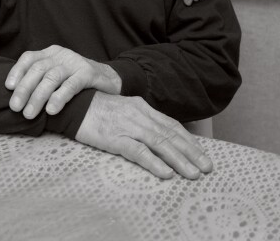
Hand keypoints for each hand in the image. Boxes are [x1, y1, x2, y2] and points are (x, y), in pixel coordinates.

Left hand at [5, 45, 120, 118]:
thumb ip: (40, 80)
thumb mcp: (57, 75)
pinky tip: (51, 110)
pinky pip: (71, 85)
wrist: (110, 79)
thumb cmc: (76, 81)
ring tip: (29, 114)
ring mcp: (75, 63)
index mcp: (51, 53)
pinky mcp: (89, 74)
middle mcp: (62, 55)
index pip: (29, 58)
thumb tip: (15, 96)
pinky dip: (59, 98)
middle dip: (24, 89)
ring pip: (52, 78)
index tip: (8, 88)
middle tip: (15, 108)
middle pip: (38, 69)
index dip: (17, 71)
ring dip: (38, 97)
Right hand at [76, 92, 212, 179]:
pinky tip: (165, 173)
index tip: (202, 154)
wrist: (72, 104)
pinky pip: (138, 151)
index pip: (171, 125)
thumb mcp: (123, 109)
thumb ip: (140, 119)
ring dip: (179, 160)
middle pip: (170, 135)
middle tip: (207, 168)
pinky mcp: (115, 137)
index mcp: (142, 107)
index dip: (189, 140)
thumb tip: (158, 134)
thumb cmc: (96, 108)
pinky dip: (154, 162)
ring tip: (193, 174)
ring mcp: (127, 126)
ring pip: (160, 144)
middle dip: (191, 152)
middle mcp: (138, 115)